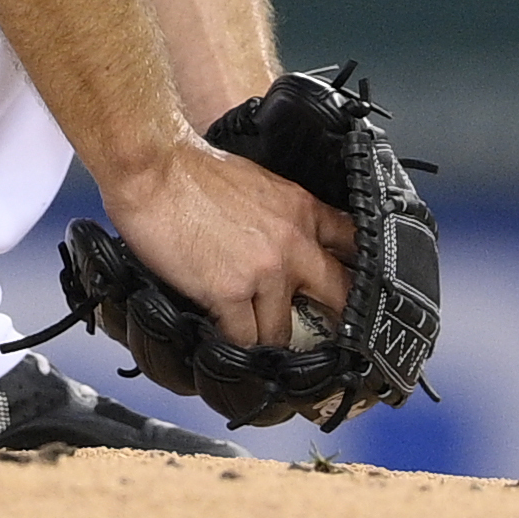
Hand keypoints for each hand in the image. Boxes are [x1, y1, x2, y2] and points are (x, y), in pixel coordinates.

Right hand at [102, 136, 354, 350]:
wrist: (153, 168)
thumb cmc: (192, 172)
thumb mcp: (259, 183)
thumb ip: (281, 215)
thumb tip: (283, 244)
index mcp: (303, 210)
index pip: (355, 244)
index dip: (364, 273)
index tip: (365, 296)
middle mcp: (293, 242)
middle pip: (338, 296)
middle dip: (335, 324)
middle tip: (329, 344)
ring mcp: (264, 271)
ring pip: (282, 331)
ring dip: (268, 342)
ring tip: (258, 349)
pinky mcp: (229, 292)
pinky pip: (242, 340)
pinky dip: (233, 348)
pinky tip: (226, 348)